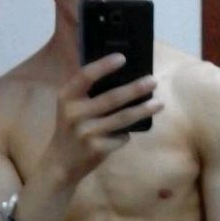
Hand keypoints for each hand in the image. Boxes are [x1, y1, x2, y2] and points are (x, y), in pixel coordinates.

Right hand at [49, 54, 163, 183]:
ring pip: (122, 118)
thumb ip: (87, 93)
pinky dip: (126, 134)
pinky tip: (127, 132)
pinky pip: (121, 137)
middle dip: (135, 88)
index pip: (86, 76)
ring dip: (143, 110)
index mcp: (67, 97)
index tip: (122, 58)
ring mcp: (86, 132)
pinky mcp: (97, 148)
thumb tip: (123, 77)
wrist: (60, 162)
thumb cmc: (71, 129)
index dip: (104, 65)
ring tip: (159, 103)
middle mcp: (75, 113)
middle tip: (153, 81)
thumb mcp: (71, 107)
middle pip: (112, 97)